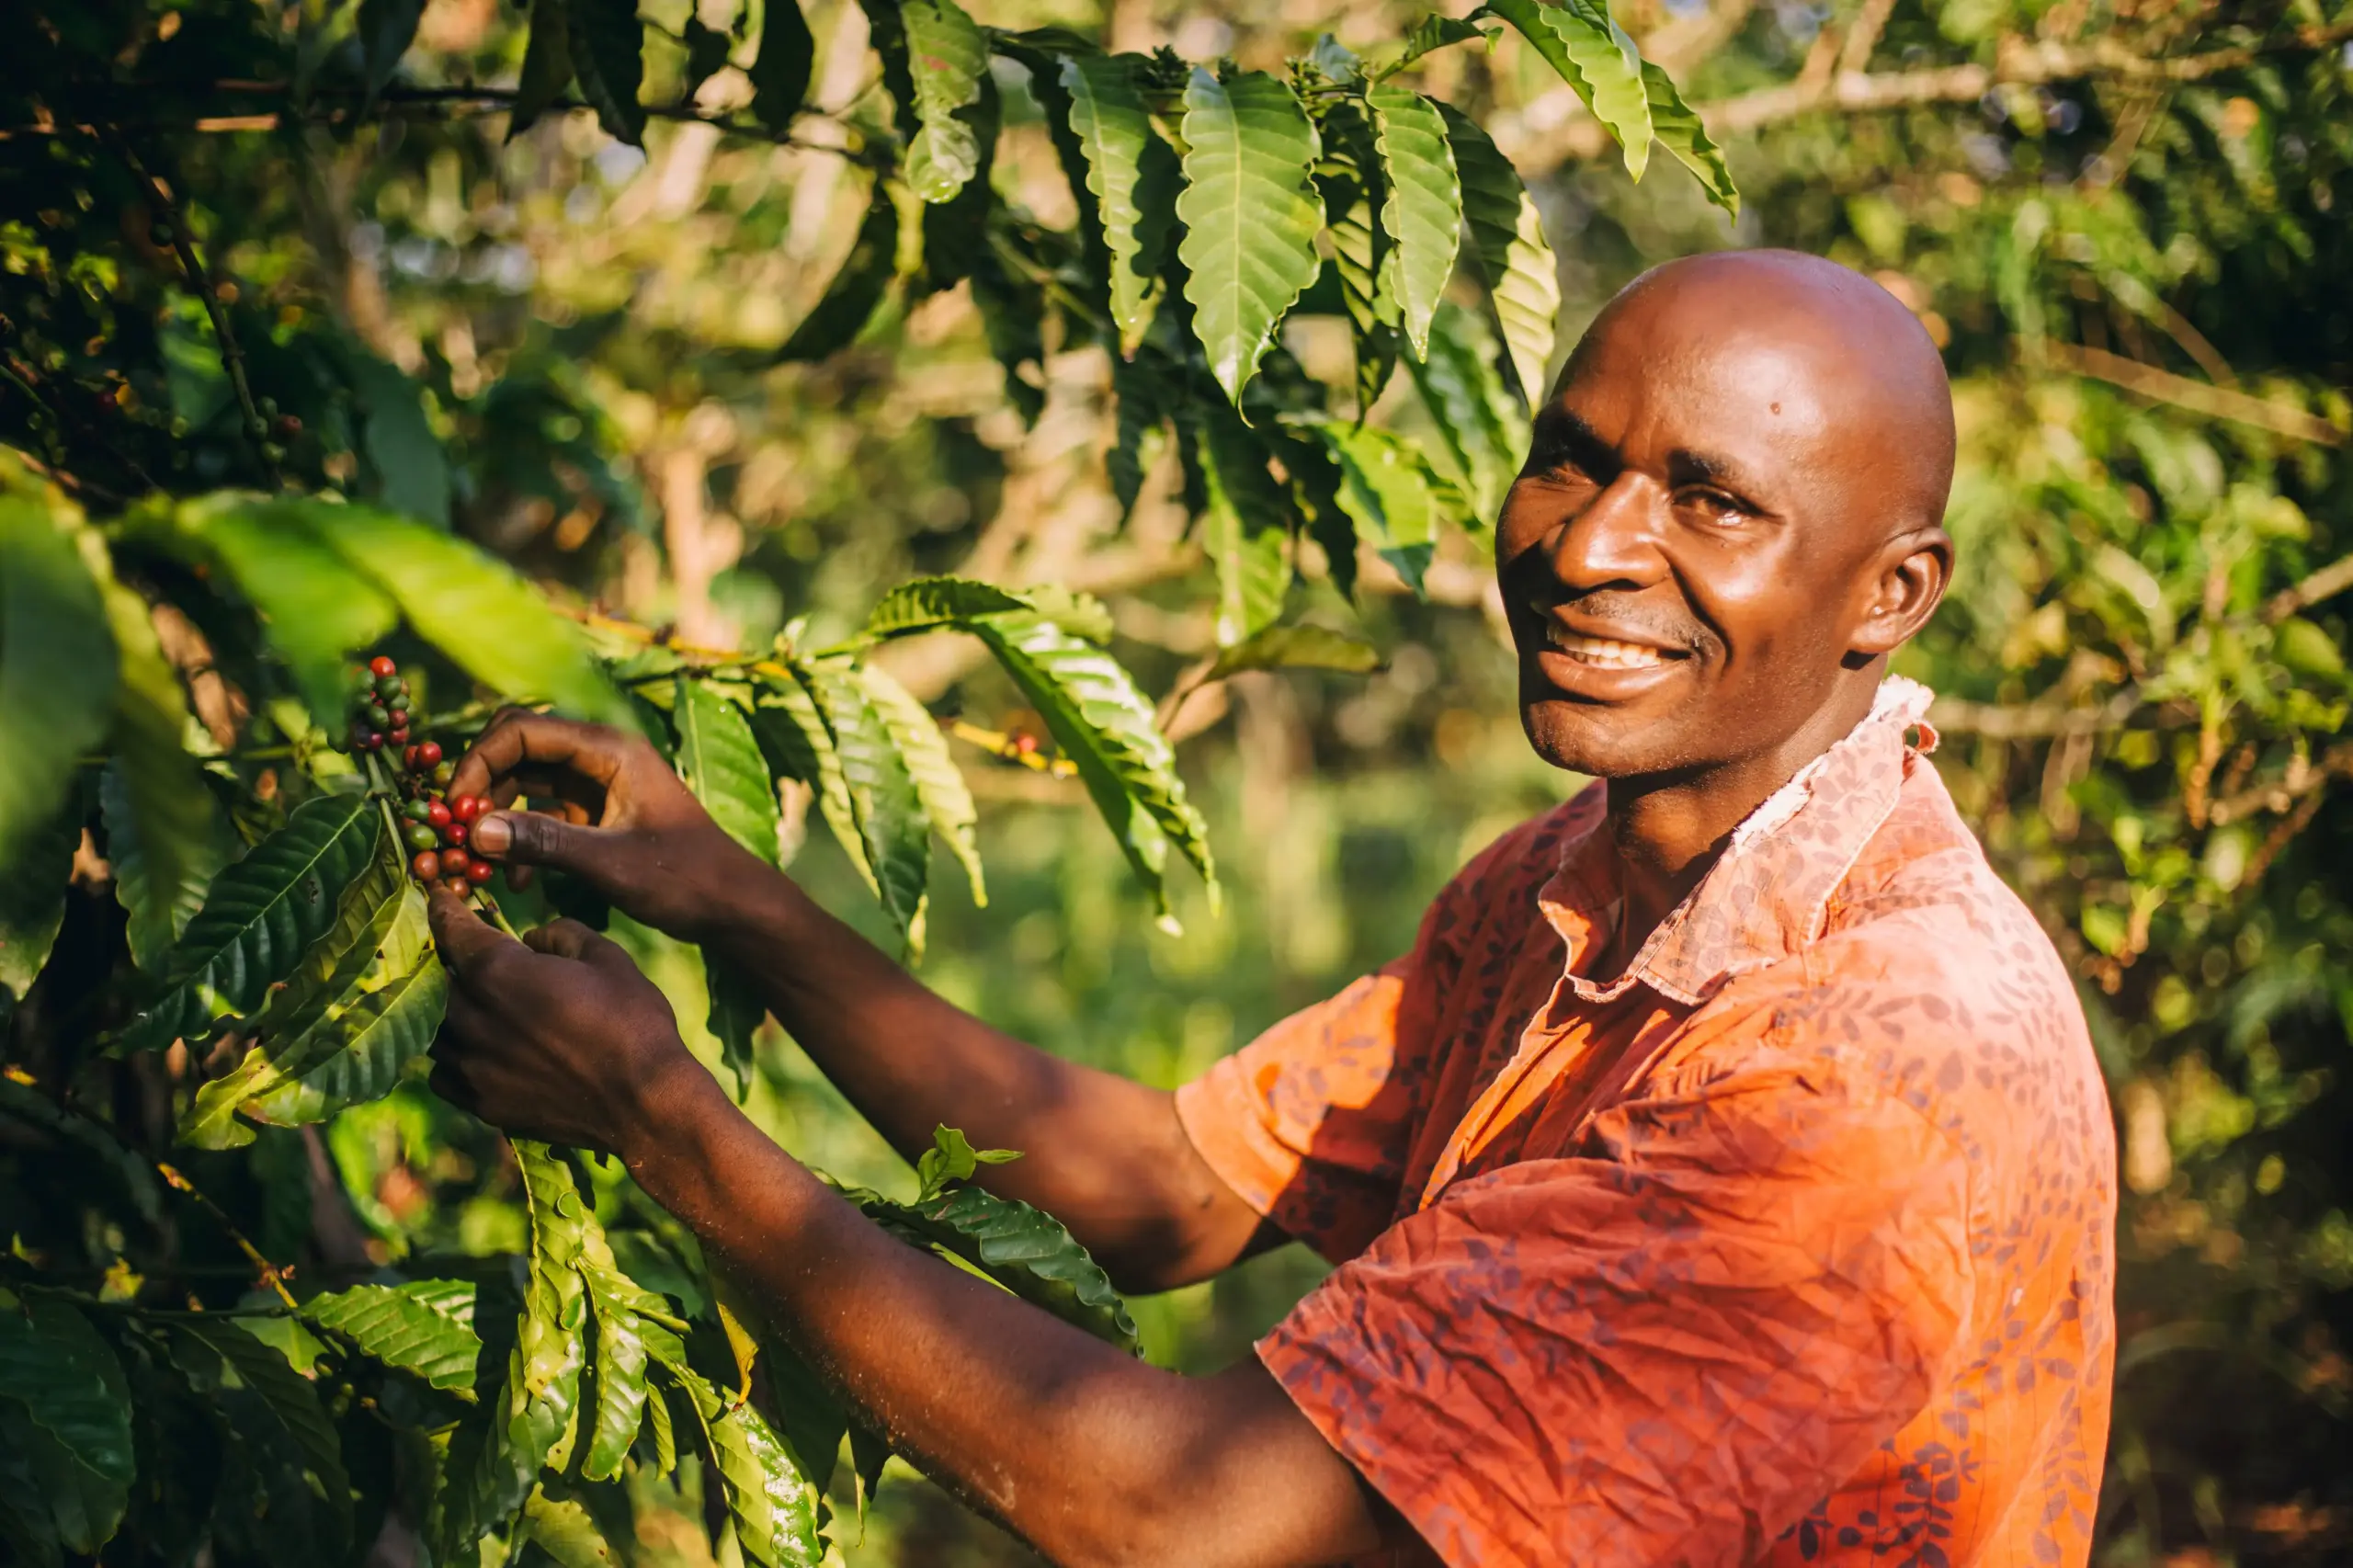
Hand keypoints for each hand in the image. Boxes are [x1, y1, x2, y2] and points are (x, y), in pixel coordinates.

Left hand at [425, 892, 716, 1156]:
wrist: (643, 1103)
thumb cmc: (633, 1022)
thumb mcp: (607, 957)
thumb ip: (562, 934)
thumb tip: (532, 938)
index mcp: (498, 972)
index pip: (451, 928)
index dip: (442, 907)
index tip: (439, 895)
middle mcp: (473, 1017)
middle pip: (433, 978)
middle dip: (443, 958)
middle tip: (459, 950)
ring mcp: (473, 1065)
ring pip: (432, 1027)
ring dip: (443, 1008)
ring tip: (465, 1000)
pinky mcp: (482, 1102)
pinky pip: (442, 1074)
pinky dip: (450, 1056)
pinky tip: (474, 1049)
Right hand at [449, 709, 766, 941]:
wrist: (732, 903)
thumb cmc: (685, 878)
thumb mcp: (610, 862)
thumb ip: (545, 842)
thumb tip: (476, 830)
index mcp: (610, 749)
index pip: (522, 730)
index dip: (479, 762)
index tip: (455, 809)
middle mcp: (600, 756)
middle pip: (518, 748)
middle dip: (482, 786)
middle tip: (457, 832)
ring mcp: (598, 784)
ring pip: (525, 782)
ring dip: (498, 817)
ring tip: (481, 863)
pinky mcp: (596, 814)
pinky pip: (542, 813)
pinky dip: (522, 838)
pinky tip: (517, 881)